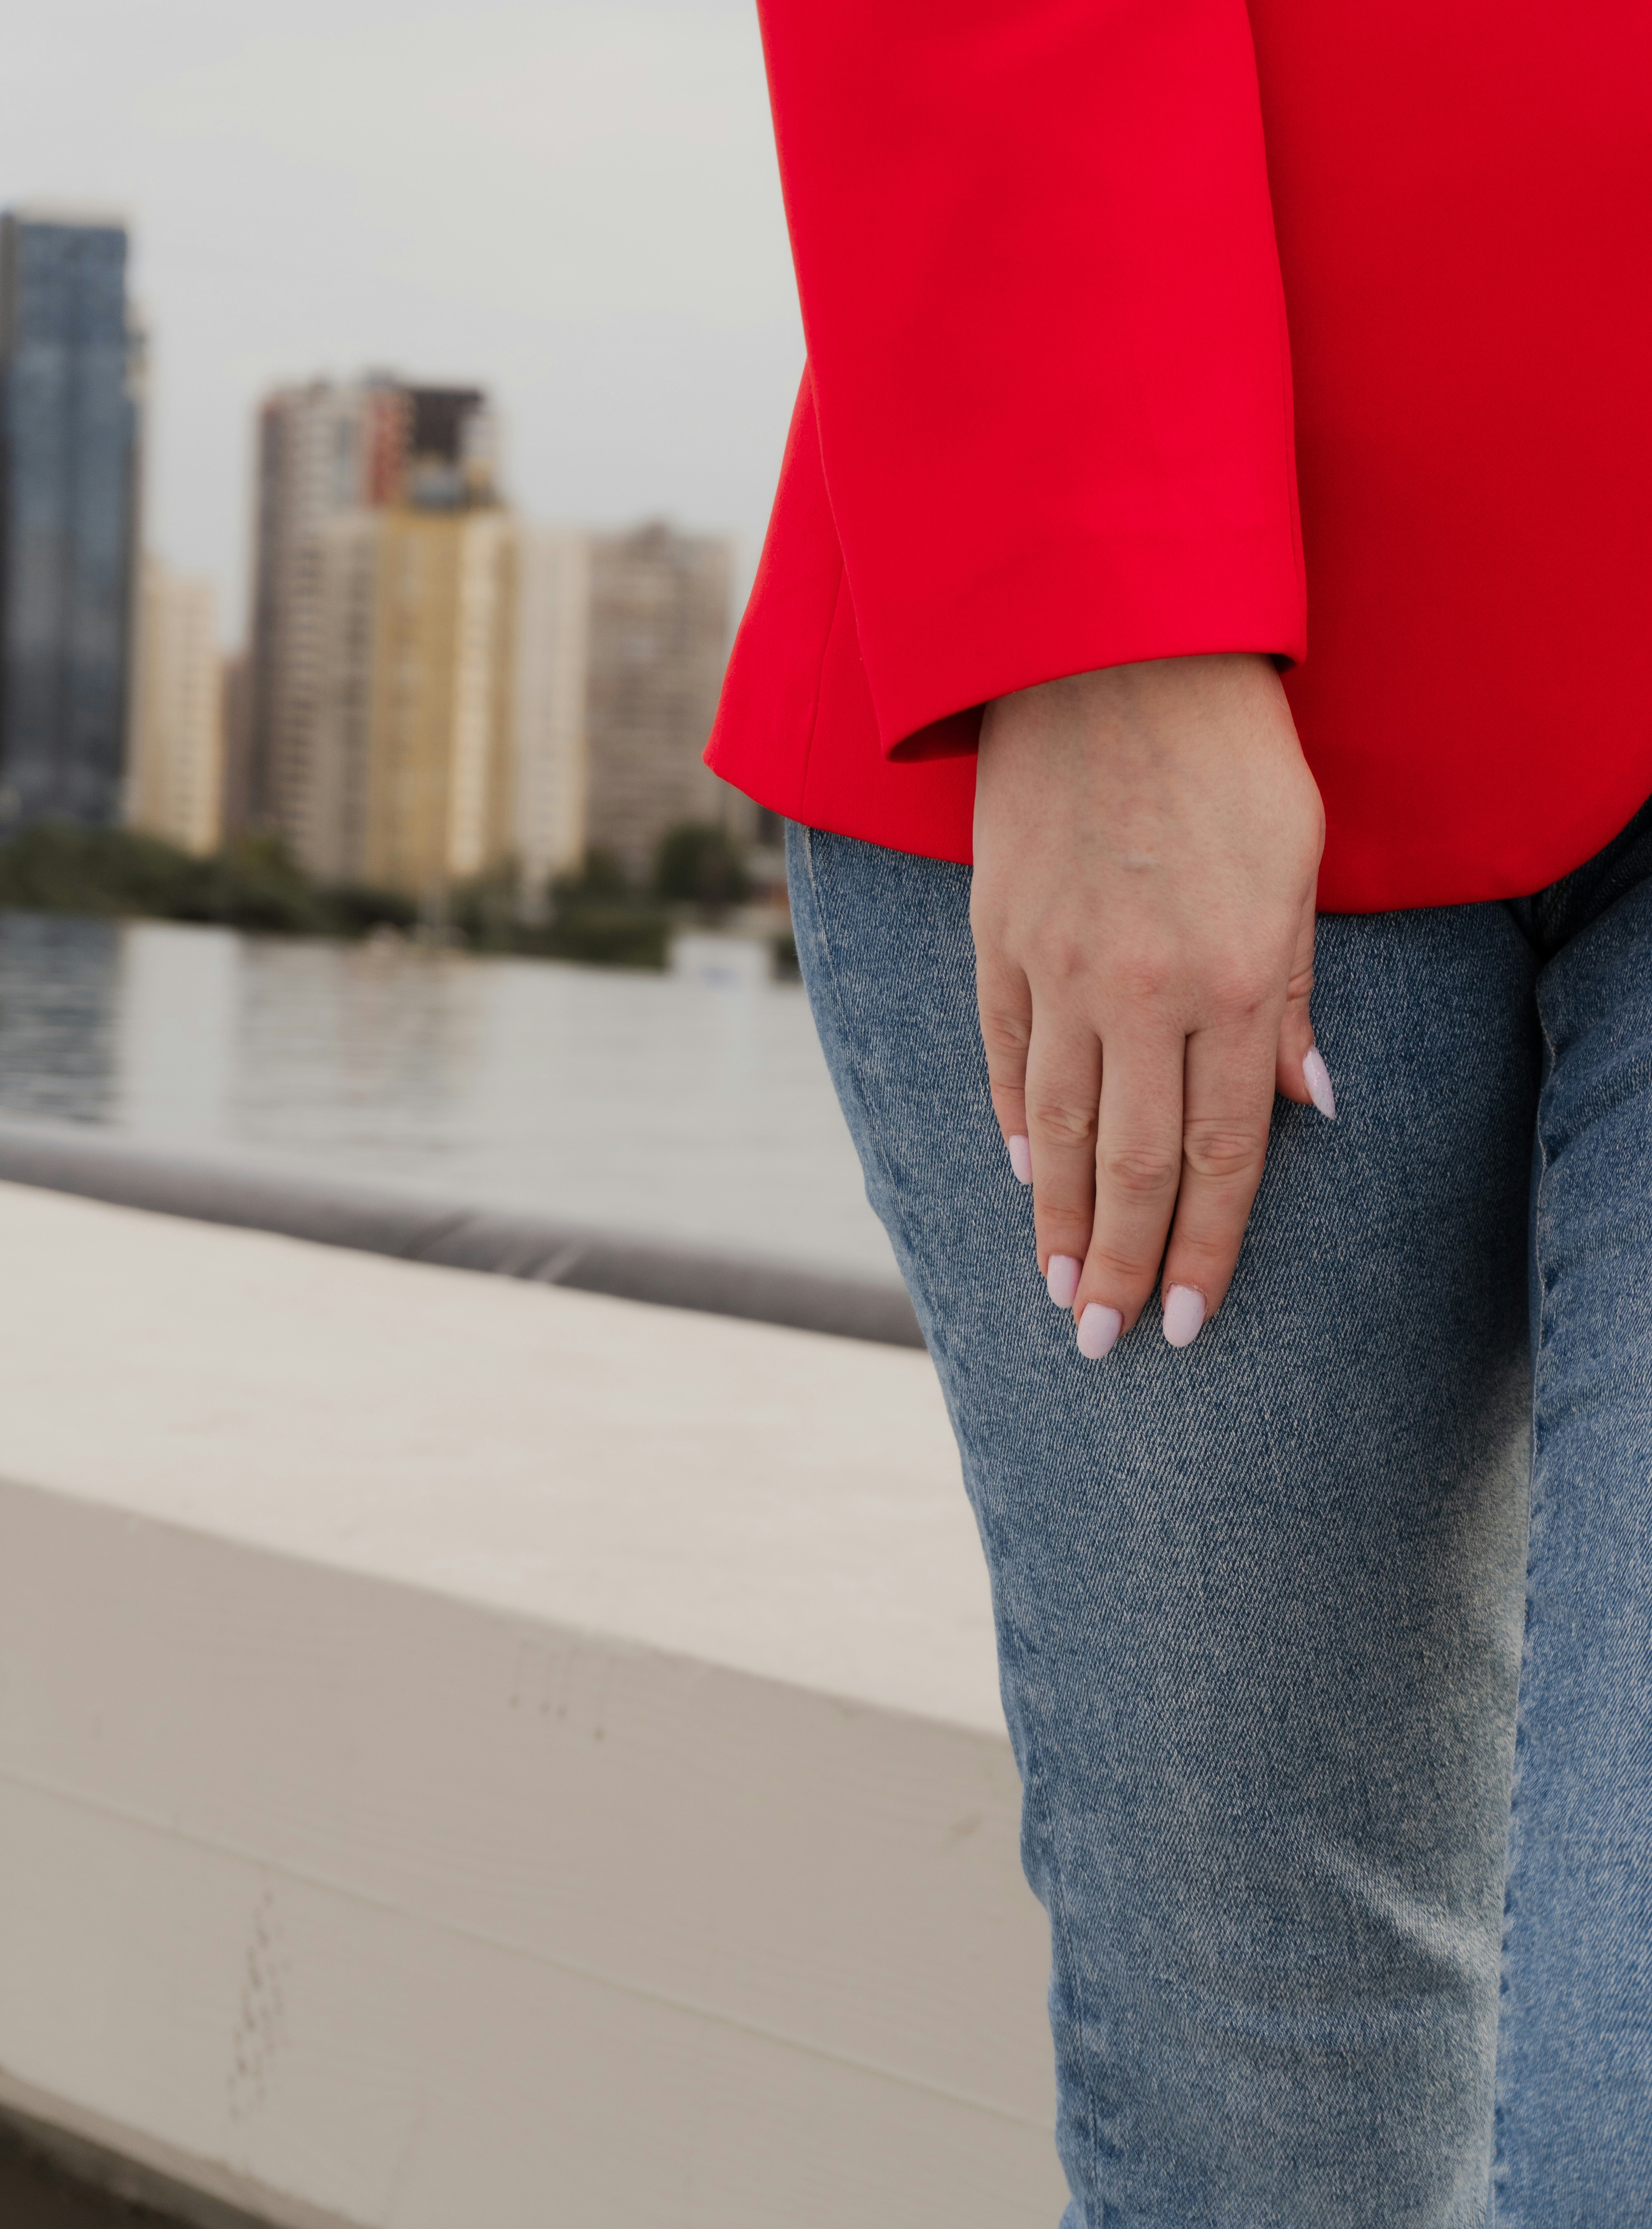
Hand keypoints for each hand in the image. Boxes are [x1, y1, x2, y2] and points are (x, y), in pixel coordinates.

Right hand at [971, 653, 1328, 1355]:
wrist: (1105, 644)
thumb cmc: (1227, 750)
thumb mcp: (1298, 864)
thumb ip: (1298, 995)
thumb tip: (1307, 1107)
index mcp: (1236, 978)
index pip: (1218, 1154)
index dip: (1202, 1248)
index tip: (1187, 1319)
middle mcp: (1143, 990)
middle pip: (1129, 1165)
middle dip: (1120, 1266)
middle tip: (1105, 1342)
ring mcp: (1058, 965)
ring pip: (1053, 1128)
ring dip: (1055, 1220)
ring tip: (1056, 1289)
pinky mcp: (997, 932)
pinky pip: (1003, 1054)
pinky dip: (1012, 1121)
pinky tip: (1018, 1172)